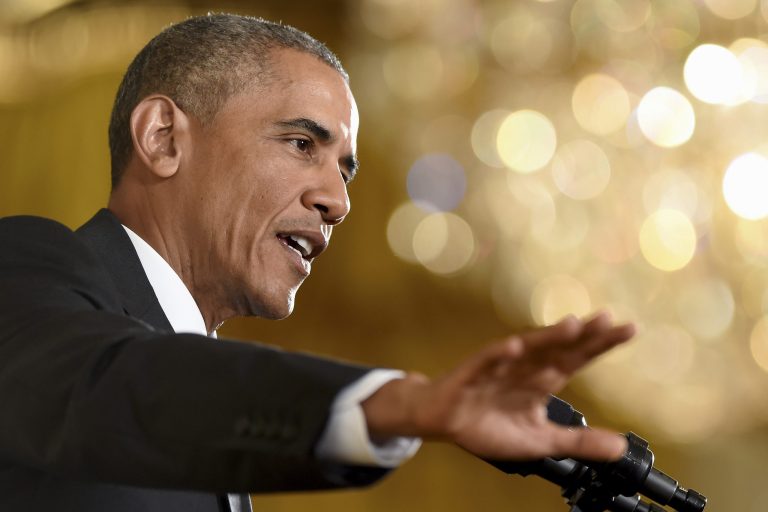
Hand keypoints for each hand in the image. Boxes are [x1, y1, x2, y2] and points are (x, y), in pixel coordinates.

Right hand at [362, 312, 634, 461]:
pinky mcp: (473, 373)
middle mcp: (525, 367)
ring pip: (527, 349)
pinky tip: (514, 348)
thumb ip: (578, 441)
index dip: (601, 344)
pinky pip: (487, 361)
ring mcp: (500, 367)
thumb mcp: (540, 441)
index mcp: (542, 380)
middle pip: (558, 347)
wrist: (443, 422)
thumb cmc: (489, 425)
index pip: (577, 358)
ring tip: (572, 326)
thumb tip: (621, 448)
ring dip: (548, 337)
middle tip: (609, 320)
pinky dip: (500, 355)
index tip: (629, 328)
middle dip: (583, 334)